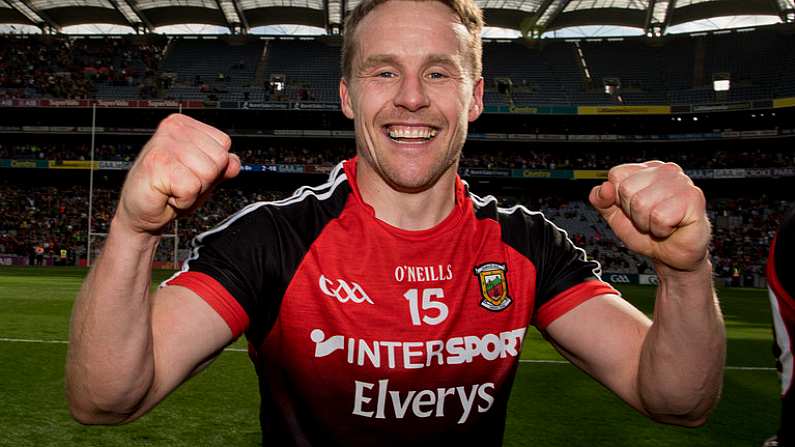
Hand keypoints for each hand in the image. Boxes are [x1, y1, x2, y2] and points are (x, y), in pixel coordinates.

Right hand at [116, 114, 239, 234]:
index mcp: (185, 126)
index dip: (214, 166)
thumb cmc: (167, 191)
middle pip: (219, 158)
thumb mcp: (203, 176)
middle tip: (182, 182)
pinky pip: (193, 187)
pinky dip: (184, 199)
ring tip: (174, 187)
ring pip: (208, 172)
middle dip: (206, 179)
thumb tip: (235, 162)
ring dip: (194, 190)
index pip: (224, 143)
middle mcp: (173, 129)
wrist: (139, 212)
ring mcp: (164, 144)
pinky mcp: (158, 164)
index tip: (192, 171)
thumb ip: (221, 167)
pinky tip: (168, 194)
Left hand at [589, 161, 709, 270]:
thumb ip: (602, 200)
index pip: (616, 175)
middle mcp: (664, 170)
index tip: (632, 209)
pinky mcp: (693, 198)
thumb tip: (603, 188)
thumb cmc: (648, 233)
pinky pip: (659, 216)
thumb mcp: (616, 216)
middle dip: (632, 212)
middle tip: (648, 219)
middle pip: (626, 189)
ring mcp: (681, 182)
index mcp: (645, 170)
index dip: (619, 199)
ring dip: (646, 223)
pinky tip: (670, 227)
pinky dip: (660, 229)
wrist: (671, 255)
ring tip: (659, 224)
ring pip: (641, 203)